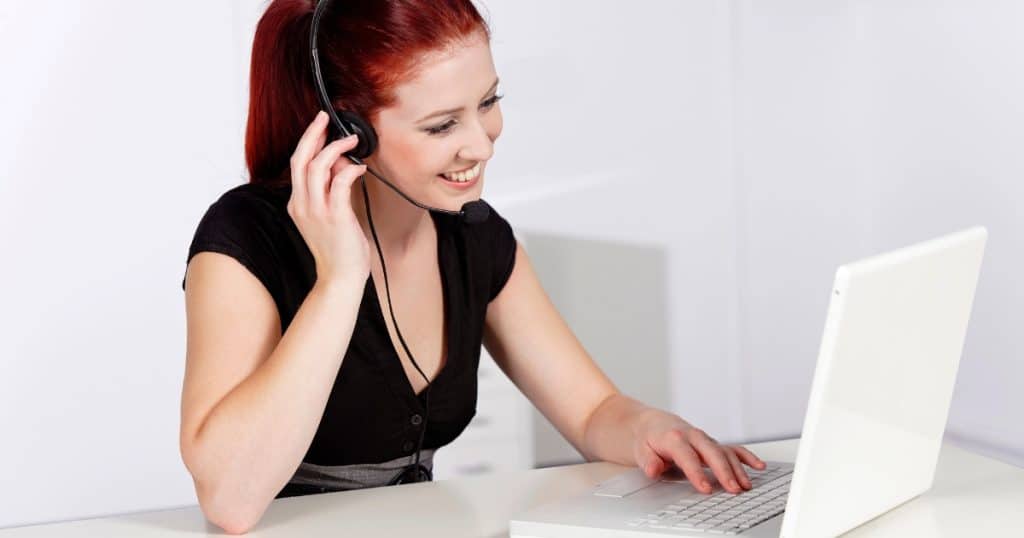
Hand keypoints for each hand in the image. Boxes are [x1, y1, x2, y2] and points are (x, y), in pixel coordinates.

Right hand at [288, 110, 370, 285]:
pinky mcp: (335, 217)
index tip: (320, 126)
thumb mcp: (330, 215)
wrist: (340, 278)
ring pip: (317, 167)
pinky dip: (350, 170)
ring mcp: (316, 211)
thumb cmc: (339, 249)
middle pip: (300, 159)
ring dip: (335, 148)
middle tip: (325, 117)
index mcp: (297, 204)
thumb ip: (332, 190)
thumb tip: (341, 164)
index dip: (308, 142)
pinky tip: (360, 167)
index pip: (297, 164)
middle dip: (313, 134)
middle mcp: (302, 205)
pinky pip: (339, 184)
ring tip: (351, 140)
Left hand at [632, 410, 765, 493]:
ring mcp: (705, 440)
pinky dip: (746, 456)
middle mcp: (693, 436)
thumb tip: (654, 469)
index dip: (697, 473)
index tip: (706, 488)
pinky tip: (758, 466)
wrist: (654, 424)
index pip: (688, 457)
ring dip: (737, 468)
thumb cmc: (649, 438)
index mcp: (675, 438)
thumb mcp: (641, 450)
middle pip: (712, 453)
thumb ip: (648, 461)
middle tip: (733, 489)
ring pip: (725, 451)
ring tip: (745, 485)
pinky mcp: (712, 443)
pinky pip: (733, 448)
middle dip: (724, 471)